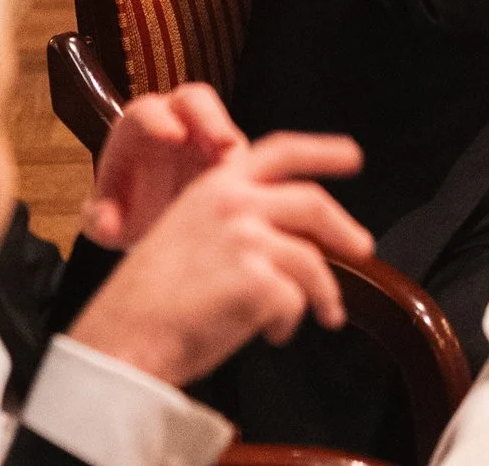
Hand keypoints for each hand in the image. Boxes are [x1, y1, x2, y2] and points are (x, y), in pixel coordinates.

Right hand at [66, 132, 374, 387]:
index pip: (280, 151)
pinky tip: (273, 335)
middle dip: (345, 228)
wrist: (124, 338)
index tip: (353, 155)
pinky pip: (295, 301)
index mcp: (215, 186)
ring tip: (328, 316)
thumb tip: (289, 238)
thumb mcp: (186, 234)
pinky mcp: (258, 280)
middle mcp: (234, 202)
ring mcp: (248, 238)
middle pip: (312, 203)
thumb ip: (234, 222)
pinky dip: (290, 322)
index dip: (321, 151)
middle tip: (364, 249)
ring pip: (312, 260)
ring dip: (326, 292)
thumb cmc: (150, 300)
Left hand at [81, 83, 243, 248]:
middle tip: (224, 143)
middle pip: (195, 99)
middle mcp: (175, 122)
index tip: (172, 138)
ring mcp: (207, 136)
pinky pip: (248, 150)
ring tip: (244, 169)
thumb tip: (104, 222)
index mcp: (137, 129)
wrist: (157, 230)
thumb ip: (98, 221)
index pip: (146, 112)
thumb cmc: (129, 218)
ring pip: (226, 124)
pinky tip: (254, 190)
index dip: (159, 120)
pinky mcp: (233, 156)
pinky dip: (252, 166)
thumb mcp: (107, 225)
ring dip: (237, 144)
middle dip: (210, 118)